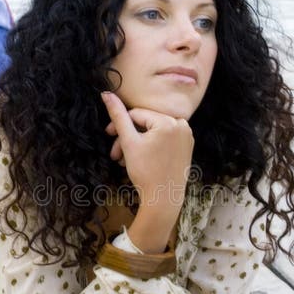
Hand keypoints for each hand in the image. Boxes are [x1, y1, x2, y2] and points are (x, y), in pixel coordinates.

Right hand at [101, 91, 193, 210]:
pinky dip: (151, 146)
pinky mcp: (187, 147)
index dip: (119, 124)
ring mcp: (186, 136)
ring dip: (137, 143)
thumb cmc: (145, 172)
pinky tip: (141, 159)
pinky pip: (165, 139)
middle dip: (128, 138)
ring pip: (154, 132)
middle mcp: (182, 125)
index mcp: (168, 121)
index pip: (137, 114)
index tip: (108, 135)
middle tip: (115, 154)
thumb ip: (118, 116)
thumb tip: (106, 94)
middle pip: (146, 124)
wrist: (164, 199)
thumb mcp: (129, 142)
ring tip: (125, 160)